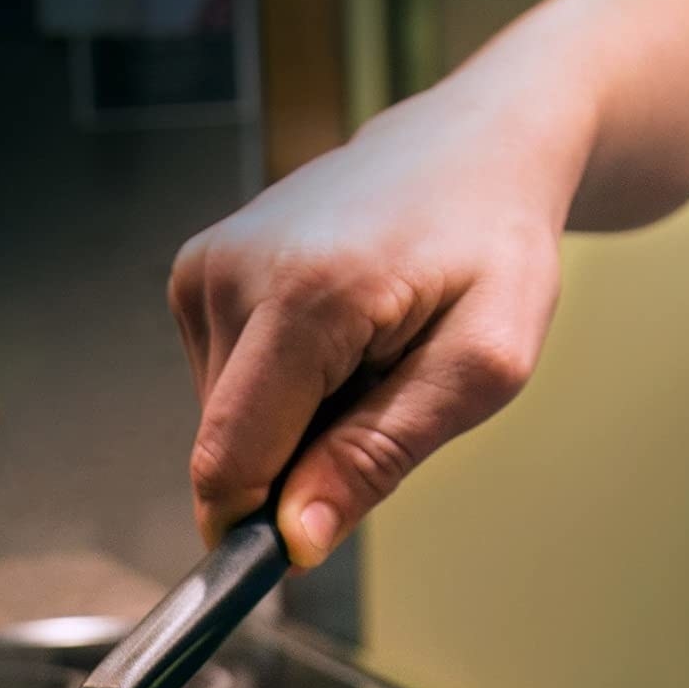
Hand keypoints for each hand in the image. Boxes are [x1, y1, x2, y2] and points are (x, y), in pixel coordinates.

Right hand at [169, 75, 585, 565]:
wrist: (475, 145)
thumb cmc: (493, 246)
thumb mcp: (481, 367)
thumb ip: (379, 455)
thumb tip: (296, 537)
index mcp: (302, 292)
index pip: (230, 460)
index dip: (257, 525)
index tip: (304, 542)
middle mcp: (231, 272)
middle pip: (225, 449)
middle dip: (295, 462)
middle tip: (376, 401)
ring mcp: (203, 269)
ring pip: (222, 423)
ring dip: (291, 423)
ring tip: (360, 359)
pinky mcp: (195, 275)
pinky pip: (223, 385)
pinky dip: (277, 388)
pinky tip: (330, 338)